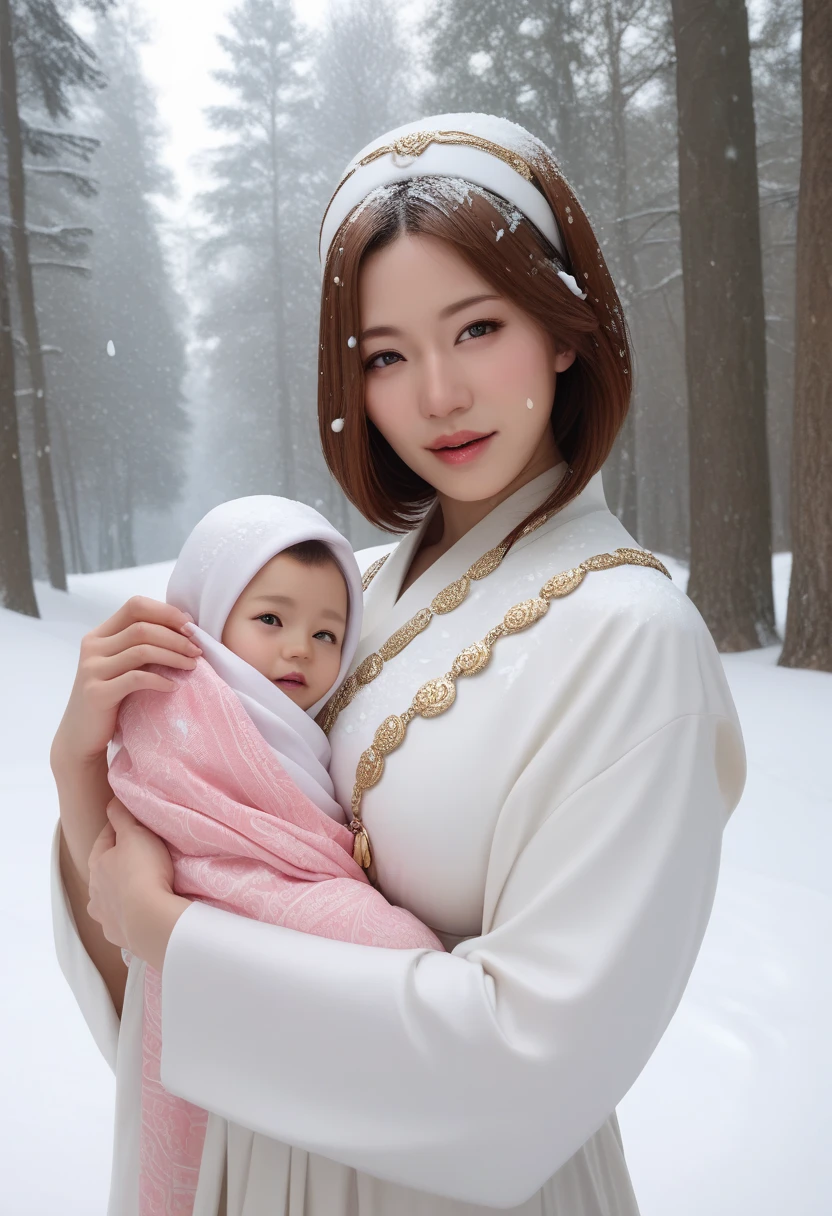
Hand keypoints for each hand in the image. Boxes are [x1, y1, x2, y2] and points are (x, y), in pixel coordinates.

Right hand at [51, 596, 201, 768]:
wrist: (80, 736)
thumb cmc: (110, 698)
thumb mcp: (121, 665)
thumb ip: (139, 645)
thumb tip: (185, 628)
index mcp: (99, 634)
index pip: (135, 606)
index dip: (166, 612)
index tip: (190, 627)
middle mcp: (92, 647)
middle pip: (142, 628)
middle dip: (176, 637)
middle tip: (197, 651)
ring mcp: (92, 669)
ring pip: (141, 650)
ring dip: (173, 656)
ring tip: (191, 666)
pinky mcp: (96, 693)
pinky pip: (135, 679)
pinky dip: (160, 680)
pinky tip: (173, 687)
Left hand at [87, 798, 189, 968]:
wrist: (149, 919)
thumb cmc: (143, 871)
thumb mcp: (136, 835)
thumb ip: (122, 816)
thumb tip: (111, 800)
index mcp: (97, 863)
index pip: (105, 838)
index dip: (118, 828)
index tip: (132, 823)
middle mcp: (94, 890)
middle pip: (104, 870)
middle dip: (117, 862)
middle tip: (138, 856)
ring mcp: (103, 914)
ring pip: (107, 898)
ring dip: (118, 892)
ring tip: (136, 888)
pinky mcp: (116, 933)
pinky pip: (119, 920)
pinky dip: (126, 914)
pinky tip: (137, 913)